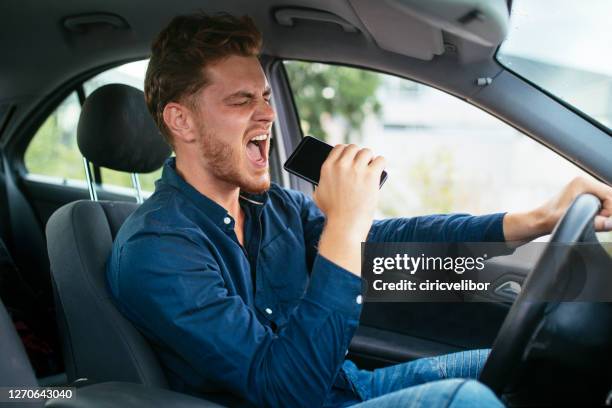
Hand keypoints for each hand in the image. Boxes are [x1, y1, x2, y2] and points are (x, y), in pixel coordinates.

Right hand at [314, 144, 385, 274]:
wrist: (345, 225)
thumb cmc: (333, 213)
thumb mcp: (319, 195)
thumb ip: (322, 181)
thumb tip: (327, 175)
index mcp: (327, 168)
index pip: (338, 148)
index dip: (346, 151)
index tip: (351, 155)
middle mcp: (341, 165)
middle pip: (353, 148)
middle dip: (358, 154)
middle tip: (363, 162)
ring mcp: (356, 170)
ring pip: (367, 152)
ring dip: (370, 158)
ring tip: (372, 165)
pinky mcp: (370, 176)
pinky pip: (380, 160)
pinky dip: (380, 164)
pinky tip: (380, 168)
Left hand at [504, 176, 611, 241]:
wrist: (539, 220)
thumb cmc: (550, 219)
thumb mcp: (573, 221)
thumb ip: (594, 223)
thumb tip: (610, 224)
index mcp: (582, 183)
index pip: (610, 194)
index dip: (610, 210)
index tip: (602, 220)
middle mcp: (584, 182)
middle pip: (610, 195)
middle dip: (609, 209)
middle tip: (600, 221)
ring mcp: (584, 188)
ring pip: (607, 199)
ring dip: (606, 210)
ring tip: (596, 219)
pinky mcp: (584, 195)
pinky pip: (601, 201)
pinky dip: (602, 210)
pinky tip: (594, 217)